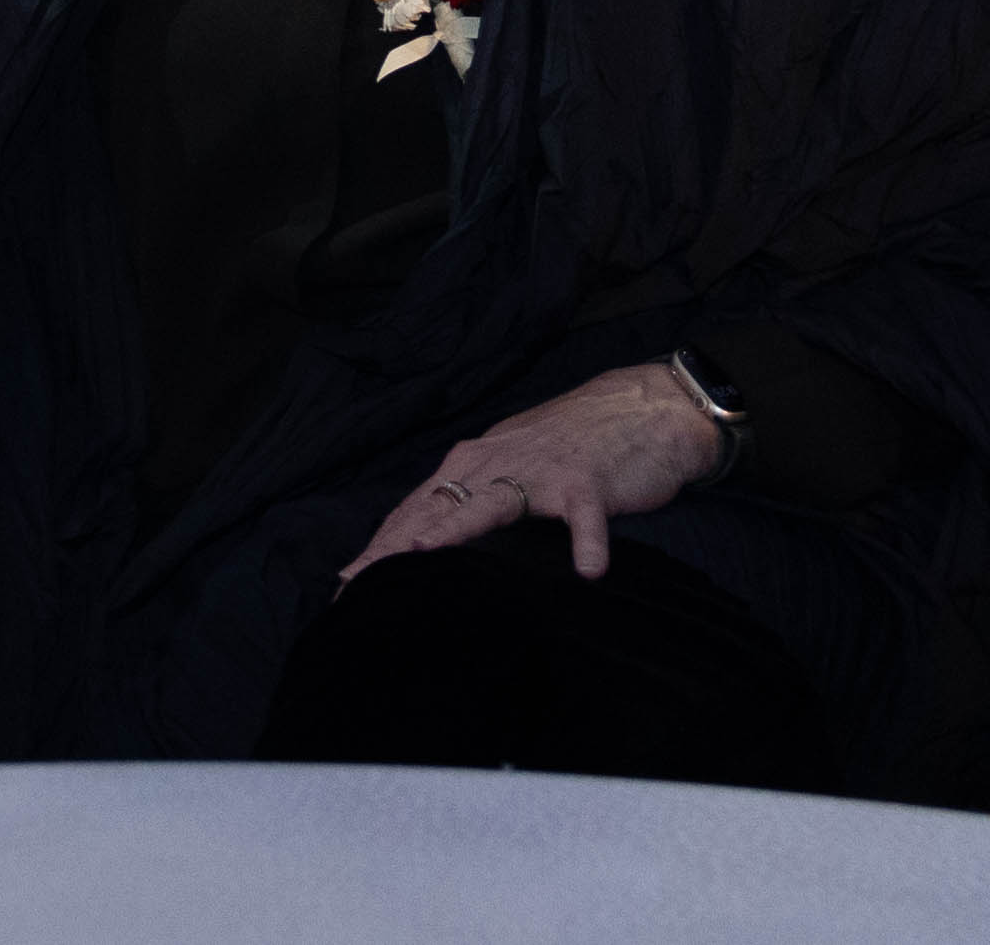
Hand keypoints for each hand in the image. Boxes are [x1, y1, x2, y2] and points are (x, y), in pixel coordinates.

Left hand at [337, 363, 722, 587]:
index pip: (417, 505)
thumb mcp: (512, 463)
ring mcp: (542, 473)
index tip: (348, 578)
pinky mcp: (588, 484)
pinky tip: (588, 570)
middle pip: (437, 506)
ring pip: (493, 503)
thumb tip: (434, 535)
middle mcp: (498, 463)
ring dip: (457, 527)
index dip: (382, 541)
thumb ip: (476, 495)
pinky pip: (585, 518)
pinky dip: (586, 543)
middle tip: (360, 580)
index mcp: (475, 461)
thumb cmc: (572, 444)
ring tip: (426, 552)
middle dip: (396, 544)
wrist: (642, 408)